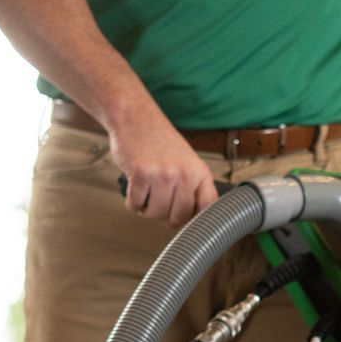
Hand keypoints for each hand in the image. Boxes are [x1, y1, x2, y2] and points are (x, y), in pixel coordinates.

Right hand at [109, 110, 216, 226]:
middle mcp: (184, 175)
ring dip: (147, 210)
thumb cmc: (159, 140)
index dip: (195, 221)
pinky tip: (136, 190)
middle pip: (179, 218)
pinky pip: (136, 205)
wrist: (135, 117)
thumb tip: (193, 220)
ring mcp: (163, 175)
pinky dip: (133, 203)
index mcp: (200, 173)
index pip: (207, 209)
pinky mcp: (141, 175)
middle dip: (166, 217)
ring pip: (156, 214)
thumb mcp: (188, 161)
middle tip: (159, 206)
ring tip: (147, 195)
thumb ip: (193, 187)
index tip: (187, 224)